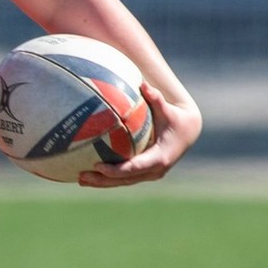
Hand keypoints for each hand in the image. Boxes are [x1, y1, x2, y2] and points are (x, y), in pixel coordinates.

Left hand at [80, 83, 202, 187]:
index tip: (97, 166)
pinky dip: (108, 178)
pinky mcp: (146, 174)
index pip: (134, 167)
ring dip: (102, 183)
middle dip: (103, 180)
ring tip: (79, 179)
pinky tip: (89, 175)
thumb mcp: (167, 110)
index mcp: (159, 158)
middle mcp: (155, 170)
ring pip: (123, 182)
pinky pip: (125, 178)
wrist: (188, 132)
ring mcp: (150, 174)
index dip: (115, 169)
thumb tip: (143, 84)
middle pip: (125, 179)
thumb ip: (156, 99)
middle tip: (81, 176)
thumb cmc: (175, 118)